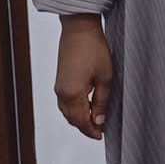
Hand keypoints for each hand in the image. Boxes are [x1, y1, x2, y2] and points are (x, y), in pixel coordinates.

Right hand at [54, 15, 113, 140]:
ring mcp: (59, 86)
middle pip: (72, 119)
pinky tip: (87, 105)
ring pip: (67, 111)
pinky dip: (75, 108)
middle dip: (85, 126)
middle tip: (100, 129)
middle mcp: (61, 93)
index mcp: (72, 94)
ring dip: (79, 117)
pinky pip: (65, 102)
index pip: (81, 122)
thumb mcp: (105, 78)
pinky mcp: (60, 80)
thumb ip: (102, 103)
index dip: (91, 131)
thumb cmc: (93, 49)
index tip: (101, 135)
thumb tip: (99, 121)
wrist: (79, 28)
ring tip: (95, 118)